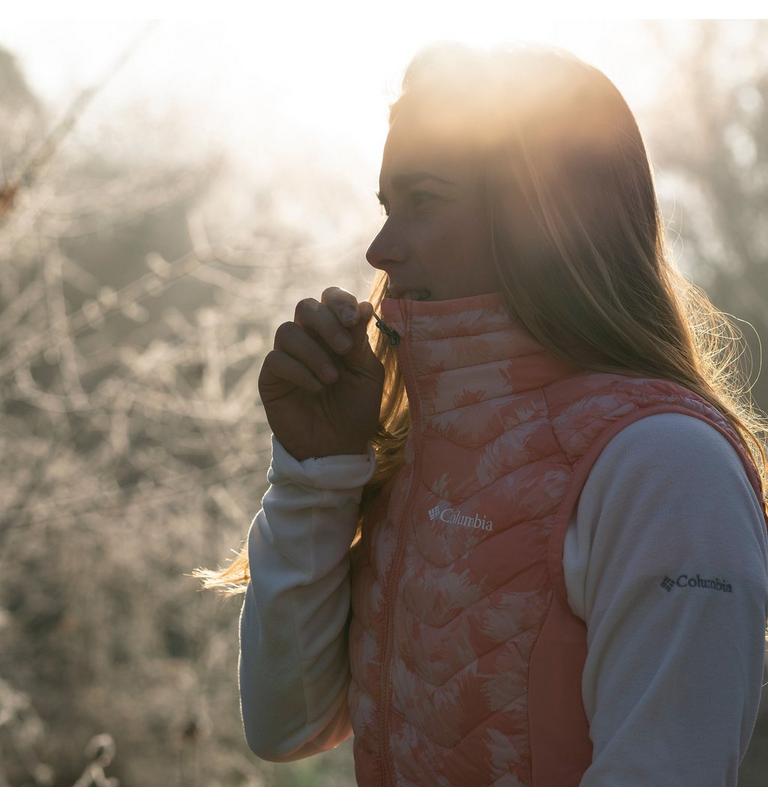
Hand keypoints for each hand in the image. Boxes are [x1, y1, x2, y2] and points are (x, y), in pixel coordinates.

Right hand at [258, 286, 384, 460]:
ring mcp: (288, 357)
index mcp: (335, 333)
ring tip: (331, 379)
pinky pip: (276, 360)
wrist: (338, 449)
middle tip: (344, 349)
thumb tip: (365, 305)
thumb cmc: (356, 410)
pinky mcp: (271, 379)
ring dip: (313, 353)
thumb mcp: (366, 374)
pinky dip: (299, 371)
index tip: (355, 319)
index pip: (329, 299)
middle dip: (326, 322)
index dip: (340, 301)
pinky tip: (316, 389)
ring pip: (288, 331)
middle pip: (305, 307)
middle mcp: (309, 340)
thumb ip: (361, 342)